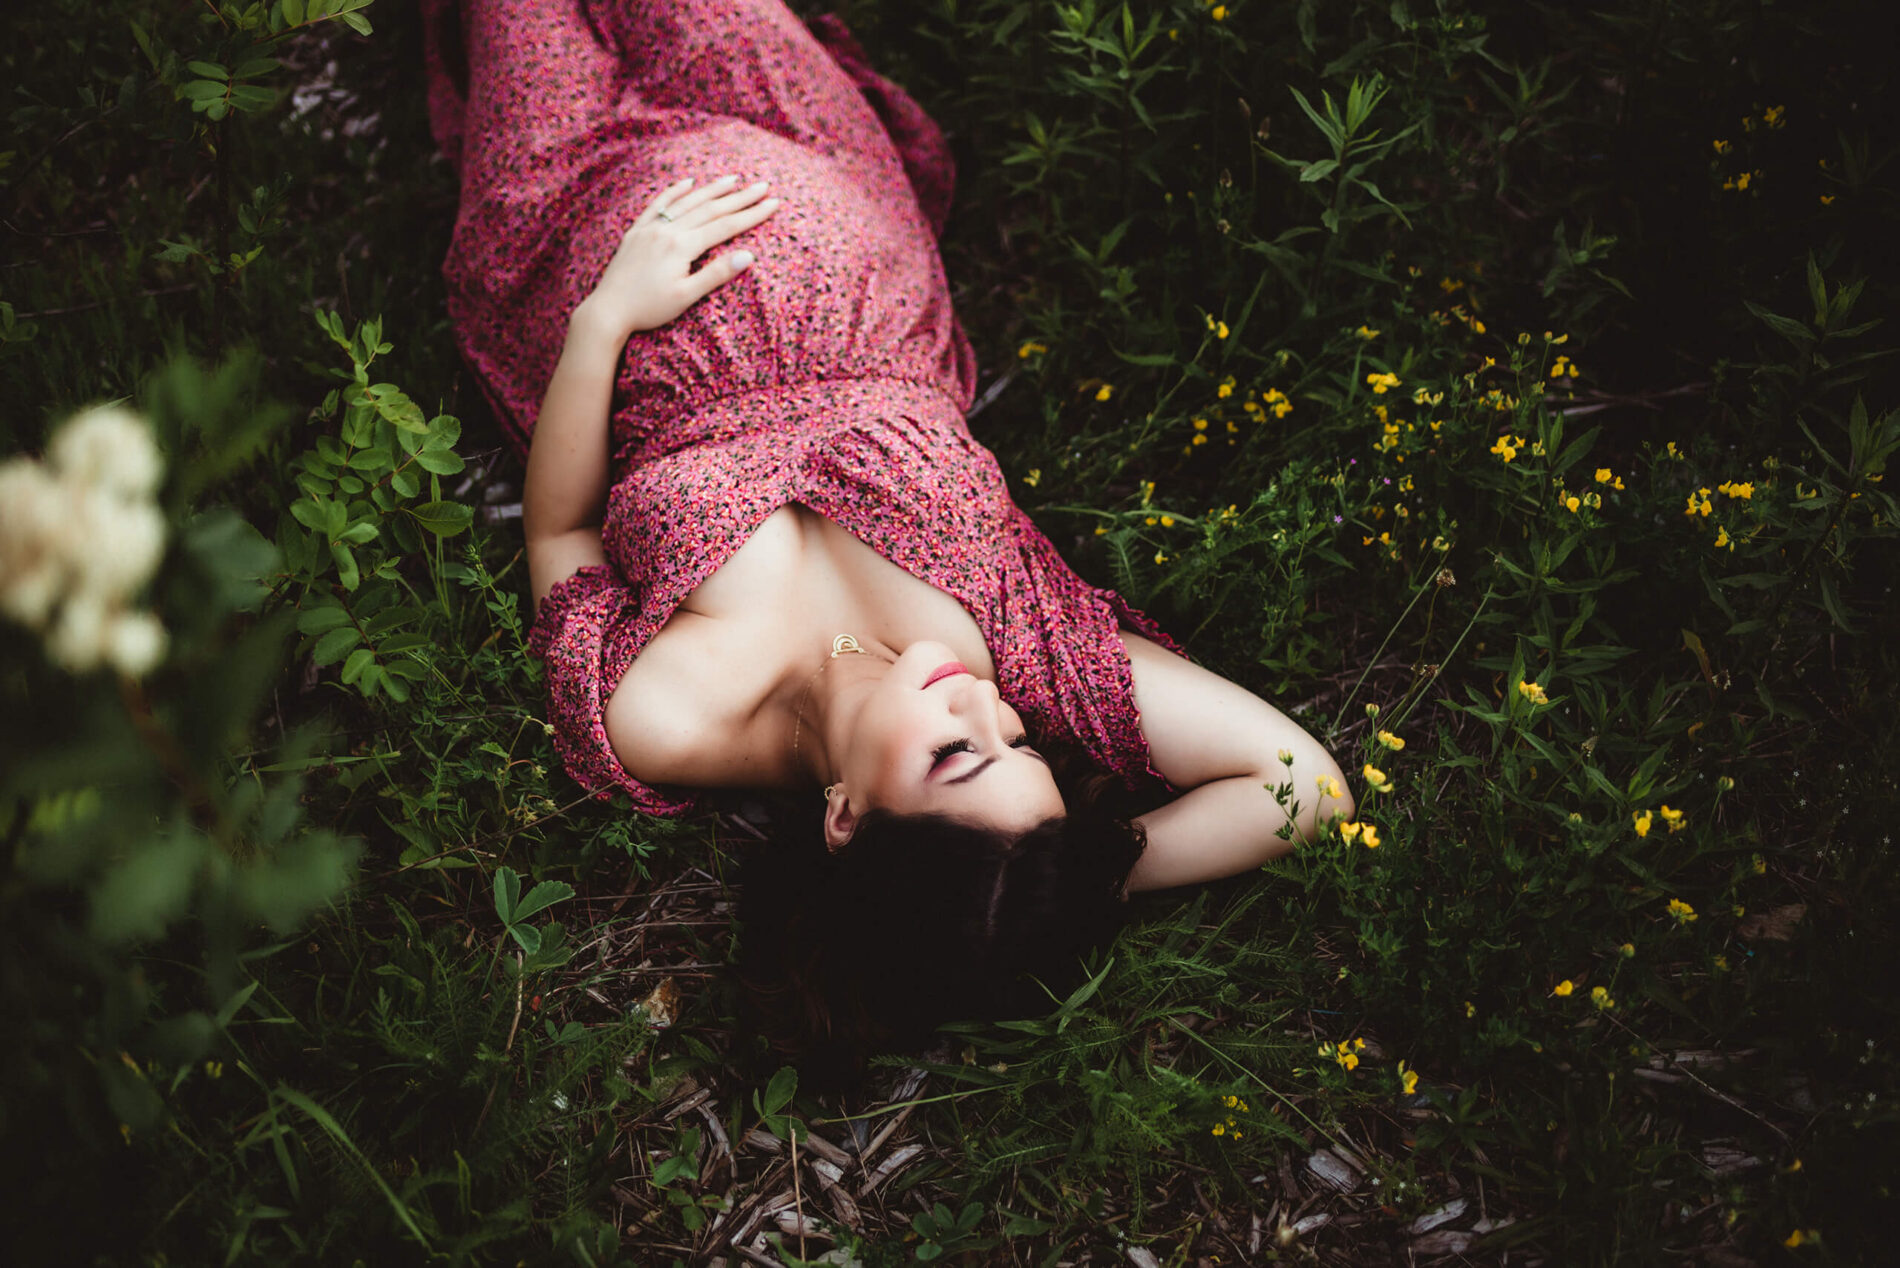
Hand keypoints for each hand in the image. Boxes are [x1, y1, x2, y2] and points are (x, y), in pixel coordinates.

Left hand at [575, 175, 780, 340]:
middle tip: (763, 186)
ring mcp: (650, 228)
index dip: (751, 214)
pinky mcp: (636, 231)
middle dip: (740, 197)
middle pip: (711, 209)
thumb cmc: (649, 309)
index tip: (773, 203)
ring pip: (687, 202)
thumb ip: (716, 274)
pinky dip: (674, 191)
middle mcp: (667, 231)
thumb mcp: (686, 296)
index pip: (726, 226)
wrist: (608, 310)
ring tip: (733, 179)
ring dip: (712, 189)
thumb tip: (748, 256)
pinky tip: (687, 182)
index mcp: (682, 246)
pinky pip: (658, 204)